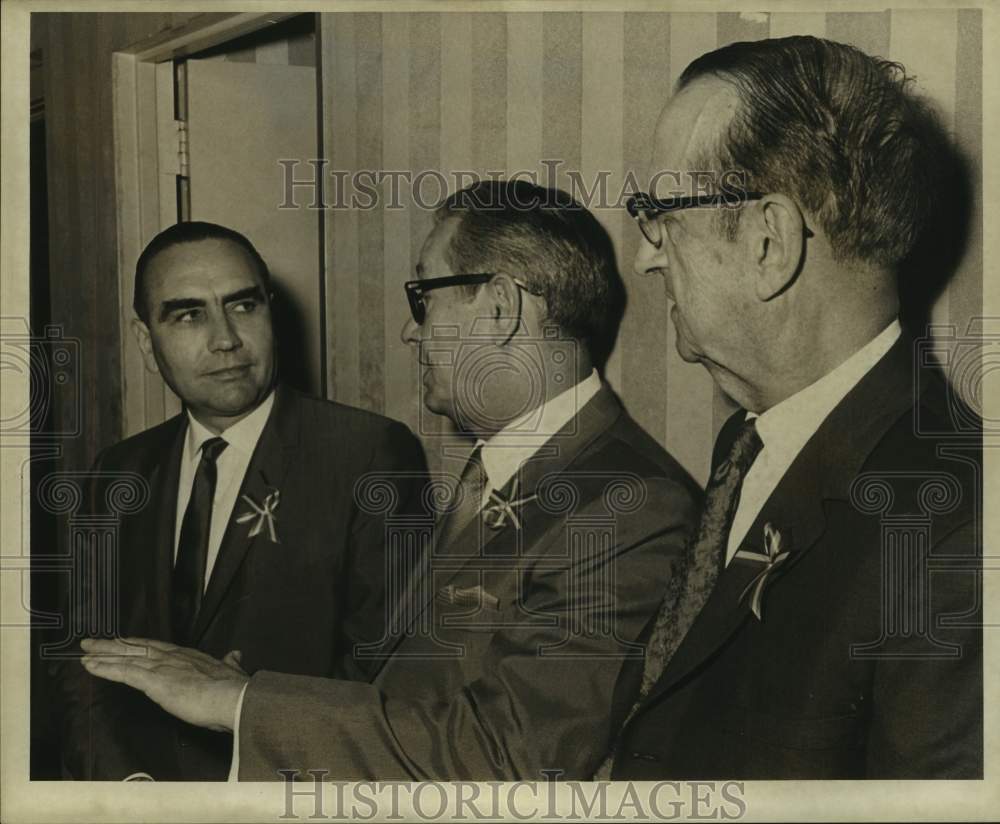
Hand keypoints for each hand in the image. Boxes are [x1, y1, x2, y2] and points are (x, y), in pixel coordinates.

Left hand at [80, 637, 248, 732]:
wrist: (233, 698)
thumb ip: (229, 663)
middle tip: (93, 642)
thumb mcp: (231, 671)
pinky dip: (106, 669)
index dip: (139, 644)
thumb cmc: (233, 690)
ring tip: (84, 652)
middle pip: (137, 648)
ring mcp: (162, 667)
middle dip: (114, 645)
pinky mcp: (154, 680)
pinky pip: (124, 673)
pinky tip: (91, 666)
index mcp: (189, 656)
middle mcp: (172, 657)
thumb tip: (234, 655)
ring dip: (104, 655)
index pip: (158, 647)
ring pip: (127, 658)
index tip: (124, 641)